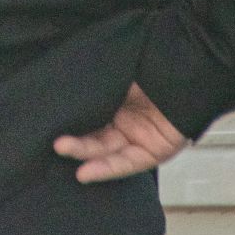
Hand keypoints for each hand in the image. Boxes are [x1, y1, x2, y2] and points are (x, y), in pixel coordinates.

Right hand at [53, 83, 188, 185]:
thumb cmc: (152, 63)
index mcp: (115, 99)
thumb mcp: (114, 74)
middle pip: (94, 136)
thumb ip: (93, 88)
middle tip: (54, 140)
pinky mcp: (153, 153)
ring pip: (106, 151)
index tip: (50, 124)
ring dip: (84, 154)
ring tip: (62, 149)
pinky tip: (86, 172)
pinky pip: (127, 164)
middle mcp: (126, 120)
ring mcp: (138, 137)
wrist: (185, 70)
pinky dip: (105, 169)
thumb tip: (63, 89)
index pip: (88, 117)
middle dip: (74, 141)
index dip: (70, 123)